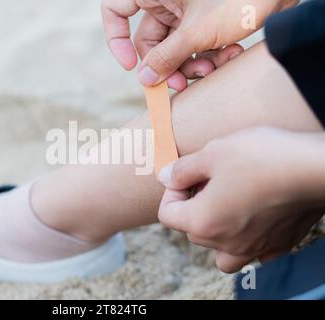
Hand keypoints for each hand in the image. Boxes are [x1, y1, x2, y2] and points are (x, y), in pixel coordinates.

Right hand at [101, 0, 297, 89]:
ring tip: (211, 71)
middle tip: (179, 85)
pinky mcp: (203, 19)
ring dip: (190, 65)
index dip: (116, 40)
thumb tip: (143, 80)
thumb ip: (165, 58)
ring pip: (173, 47)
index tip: (130, 66)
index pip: (115, 11)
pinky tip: (229, 55)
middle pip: (149, 40)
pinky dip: (207, 55)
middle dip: (166, 65)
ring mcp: (185, 9)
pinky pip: (193, 44)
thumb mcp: (197, 32)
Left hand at [157, 127, 324, 272]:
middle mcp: (225, 242)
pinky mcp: (278, 245)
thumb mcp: (213, 153)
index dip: (171, 191)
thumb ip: (182, 170)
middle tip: (208, 180)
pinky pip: (253, 252)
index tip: (187, 175)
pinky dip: (246, 239)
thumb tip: (165, 177)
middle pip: (191, 231)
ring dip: (215, 231)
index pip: (168, 215)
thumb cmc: (262, 158)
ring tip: (225, 205)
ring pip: (219, 252)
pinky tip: (253, 217)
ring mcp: (253, 247)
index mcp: (203, 222)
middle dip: (193, 205)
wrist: (315, 168)